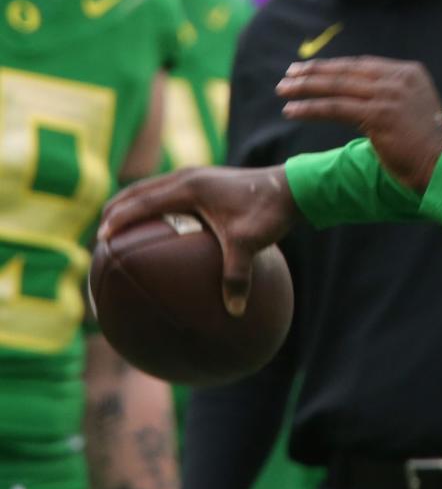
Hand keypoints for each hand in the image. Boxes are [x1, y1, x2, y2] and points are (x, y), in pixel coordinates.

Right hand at [98, 165, 294, 315]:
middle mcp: (188, 177)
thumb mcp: (250, 244)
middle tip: (100, 237)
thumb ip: (237, 276)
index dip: (119, 220)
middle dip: (116, 211)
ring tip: (118, 231)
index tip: (101, 239)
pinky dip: (154, 206)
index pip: (142, 202)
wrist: (293, 186)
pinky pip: (169, 192)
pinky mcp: (206, 182)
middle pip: (138, 191)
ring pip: (152, 188)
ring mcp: (197, 176)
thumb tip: (233, 312)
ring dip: (132, 206)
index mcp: (189, 187)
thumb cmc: (269, 211)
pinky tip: (158, 229)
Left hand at [276, 56, 441, 192]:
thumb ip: (389, 97)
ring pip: (337, 87)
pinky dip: (310, 109)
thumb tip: (354, 97)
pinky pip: (335, 108)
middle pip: (347, 71)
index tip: (309, 69)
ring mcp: (389, 95)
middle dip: (313, 72)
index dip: (333, 66)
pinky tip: (292, 111)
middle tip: (288, 75)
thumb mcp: (411, 110)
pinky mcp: (379, 115)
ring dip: (305, 89)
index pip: (362, 65)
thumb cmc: (427, 146)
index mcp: (409, 72)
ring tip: (283, 91)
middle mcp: (399, 78)